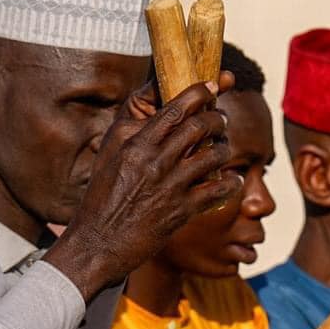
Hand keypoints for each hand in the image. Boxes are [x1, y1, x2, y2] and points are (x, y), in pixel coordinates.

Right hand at [45, 82, 236, 298]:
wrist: (98, 242)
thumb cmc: (103, 195)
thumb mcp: (111, 153)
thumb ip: (134, 128)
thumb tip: (160, 102)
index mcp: (135, 143)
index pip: (175, 108)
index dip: (200, 93)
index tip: (214, 86)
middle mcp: (154, 161)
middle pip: (199, 126)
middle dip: (217, 119)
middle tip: (221, 119)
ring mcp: (169, 186)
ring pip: (213, 155)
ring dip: (225, 148)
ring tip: (224, 148)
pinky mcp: (181, 211)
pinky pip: (217, 190)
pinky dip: (230, 183)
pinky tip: (231, 180)